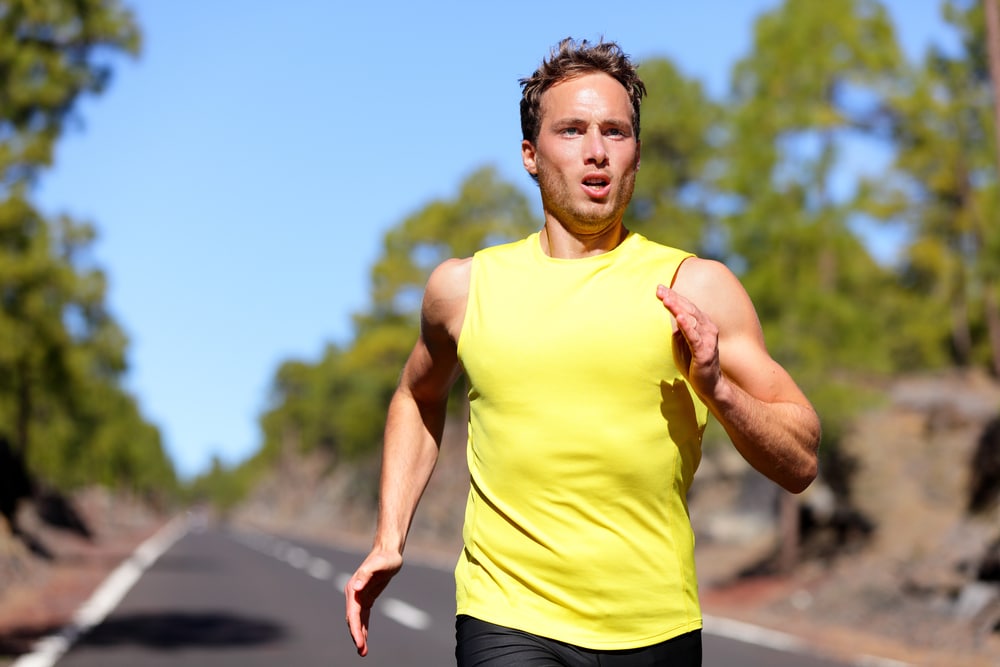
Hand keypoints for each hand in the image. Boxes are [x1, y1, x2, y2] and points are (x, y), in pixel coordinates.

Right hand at [344, 548, 402, 656]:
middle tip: (362, 652)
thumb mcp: (379, 564)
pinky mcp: (366, 598)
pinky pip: (363, 617)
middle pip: (353, 619)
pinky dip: (363, 628)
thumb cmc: (386, 557)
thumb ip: (366, 574)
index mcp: (354, 588)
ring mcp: (359, 597)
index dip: (355, 629)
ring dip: (358, 635)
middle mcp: (354, 594)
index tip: (359, 642)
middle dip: (356, 636)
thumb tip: (355, 588)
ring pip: (357, 620)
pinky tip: (365, 639)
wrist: (388, 551)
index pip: (352, 613)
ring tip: (363, 652)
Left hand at [656, 284, 721, 398]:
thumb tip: (673, 318)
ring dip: (678, 308)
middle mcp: (707, 328)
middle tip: (659, 289)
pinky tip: (679, 317)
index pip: (686, 306)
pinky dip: (686, 326)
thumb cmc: (694, 363)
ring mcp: (708, 339)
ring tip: (666, 299)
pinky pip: (694, 337)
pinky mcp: (704, 352)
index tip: (659, 288)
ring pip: (691, 320)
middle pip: (688, 309)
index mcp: (702, 324)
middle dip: (673, 298)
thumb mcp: (682, 343)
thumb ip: (678, 330)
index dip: (673, 296)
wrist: (709, 385)